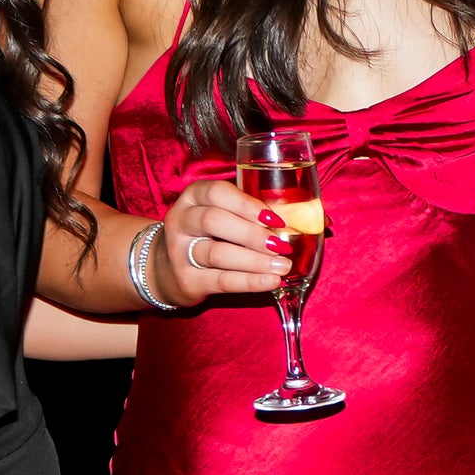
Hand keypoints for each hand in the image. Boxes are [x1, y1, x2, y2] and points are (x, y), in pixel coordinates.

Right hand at [150, 176, 296, 308]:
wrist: (165, 268)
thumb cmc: (206, 234)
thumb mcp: (220, 214)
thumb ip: (251, 212)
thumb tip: (309, 217)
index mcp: (193, 197)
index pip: (216, 193)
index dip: (247, 205)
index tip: (274, 219)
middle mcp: (181, 220)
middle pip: (214, 221)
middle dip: (252, 234)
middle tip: (281, 245)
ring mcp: (179, 251)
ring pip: (217, 253)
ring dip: (255, 260)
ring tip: (283, 265)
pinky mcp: (187, 280)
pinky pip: (221, 280)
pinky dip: (250, 281)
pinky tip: (271, 281)